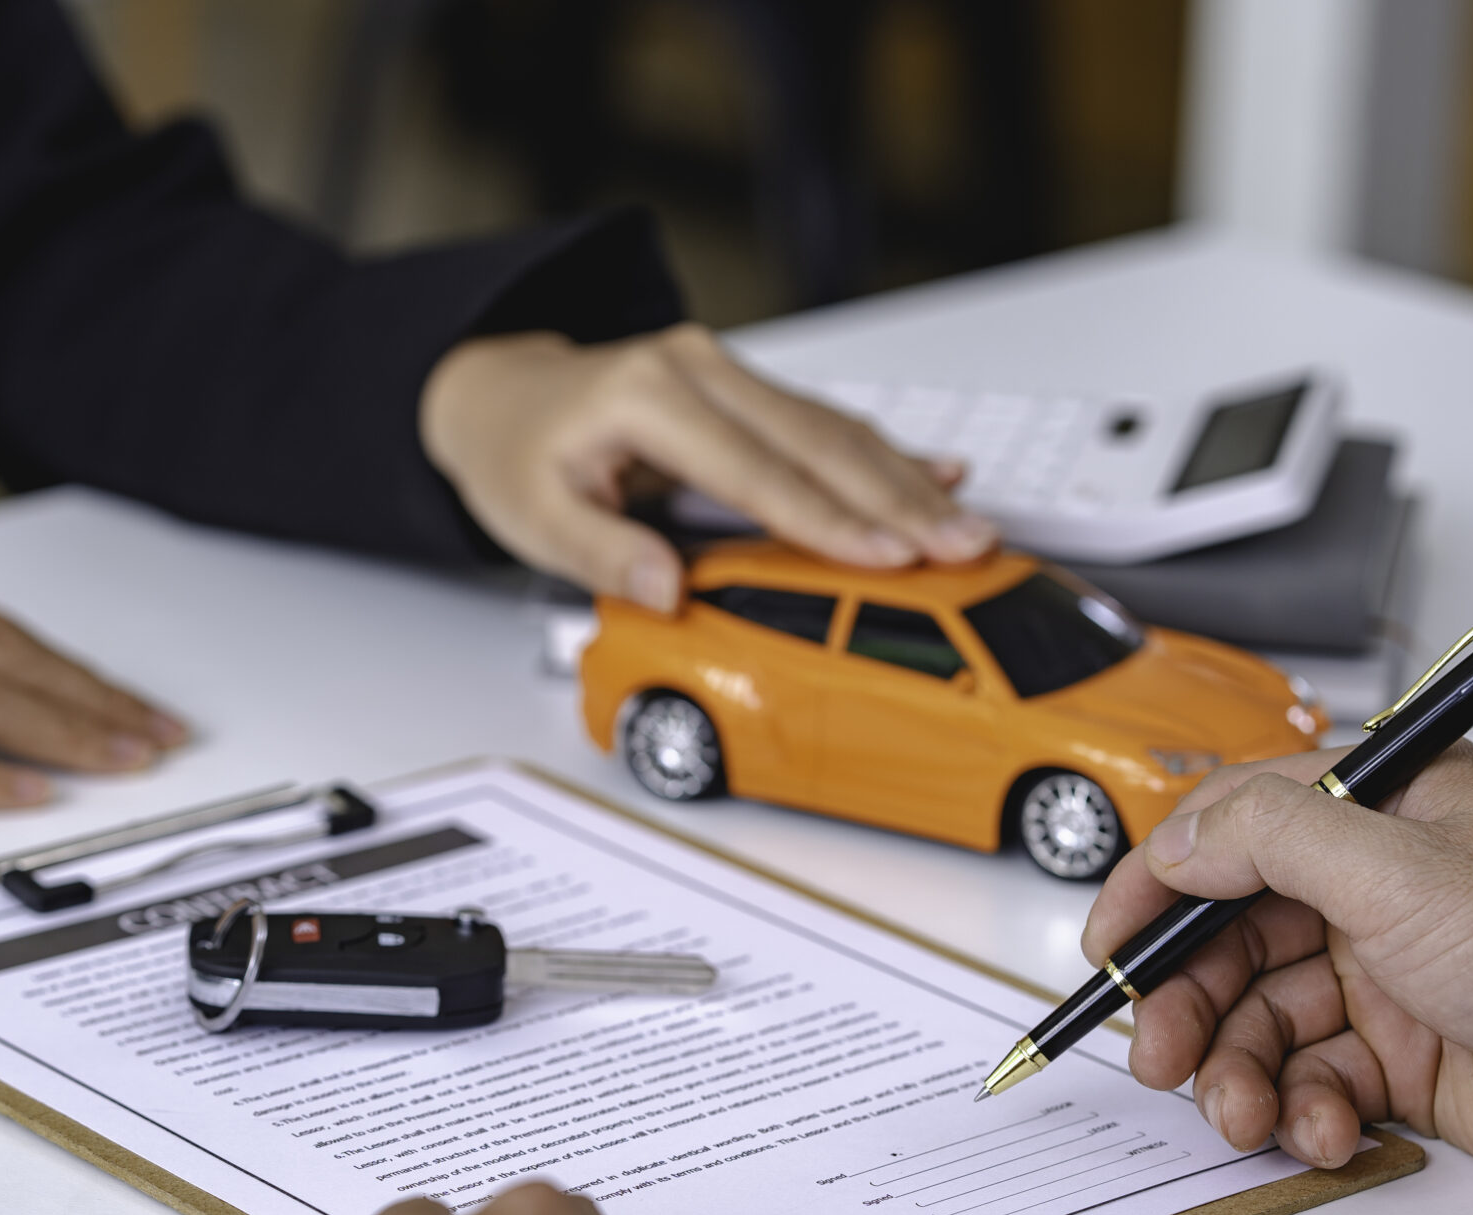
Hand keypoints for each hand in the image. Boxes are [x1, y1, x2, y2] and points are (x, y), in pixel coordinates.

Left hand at [421, 325, 996, 612]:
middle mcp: (697, 368)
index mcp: (648, 394)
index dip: (827, 519)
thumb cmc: (517, 454)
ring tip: (968, 526)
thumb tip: (665, 589)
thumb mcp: (530, 516)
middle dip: (897, 500)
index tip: (888, 556)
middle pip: (817, 441)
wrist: (503, 395)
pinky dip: (884, 455)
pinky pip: (822, 423)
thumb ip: (599, 552)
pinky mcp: (743, 388)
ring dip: (904, 482)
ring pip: (833, 429)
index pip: (755, 470)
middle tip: (963, 545)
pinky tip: (940, 475)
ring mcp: (725, 370)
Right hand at [1082, 745, 1472, 1187]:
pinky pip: (1313, 1081)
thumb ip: (1271, 837)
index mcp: (1379, 812)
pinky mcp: (1404, 1058)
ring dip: (1238, 1074)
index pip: (1230, 831)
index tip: (1109, 947)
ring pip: (1262, 1021)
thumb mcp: (1399, 867)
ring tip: (1244, 1118)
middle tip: (1159, 1057)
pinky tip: (1324, 1133)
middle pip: (1231, 941)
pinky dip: (1303, 1113)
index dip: (1158, 888)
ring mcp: (1388, 975)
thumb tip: (1178, 836)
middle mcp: (1377, 887)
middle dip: (1188, 1005)